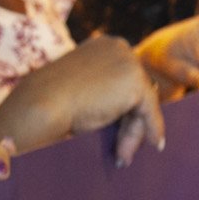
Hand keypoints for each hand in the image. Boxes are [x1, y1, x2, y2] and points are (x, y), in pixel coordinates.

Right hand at [4, 35, 165, 166]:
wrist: (42, 103)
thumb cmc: (51, 101)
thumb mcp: (81, 87)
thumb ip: (104, 90)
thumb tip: (132, 111)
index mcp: (103, 44)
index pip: (124, 76)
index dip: (124, 104)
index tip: (123, 125)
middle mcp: (118, 47)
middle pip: (136, 89)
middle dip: (130, 121)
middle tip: (123, 148)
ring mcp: (128, 62)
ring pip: (142, 103)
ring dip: (133, 132)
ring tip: (122, 155)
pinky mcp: (135, 83)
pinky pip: (150, 112)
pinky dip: (152, 130)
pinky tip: (156, 144)